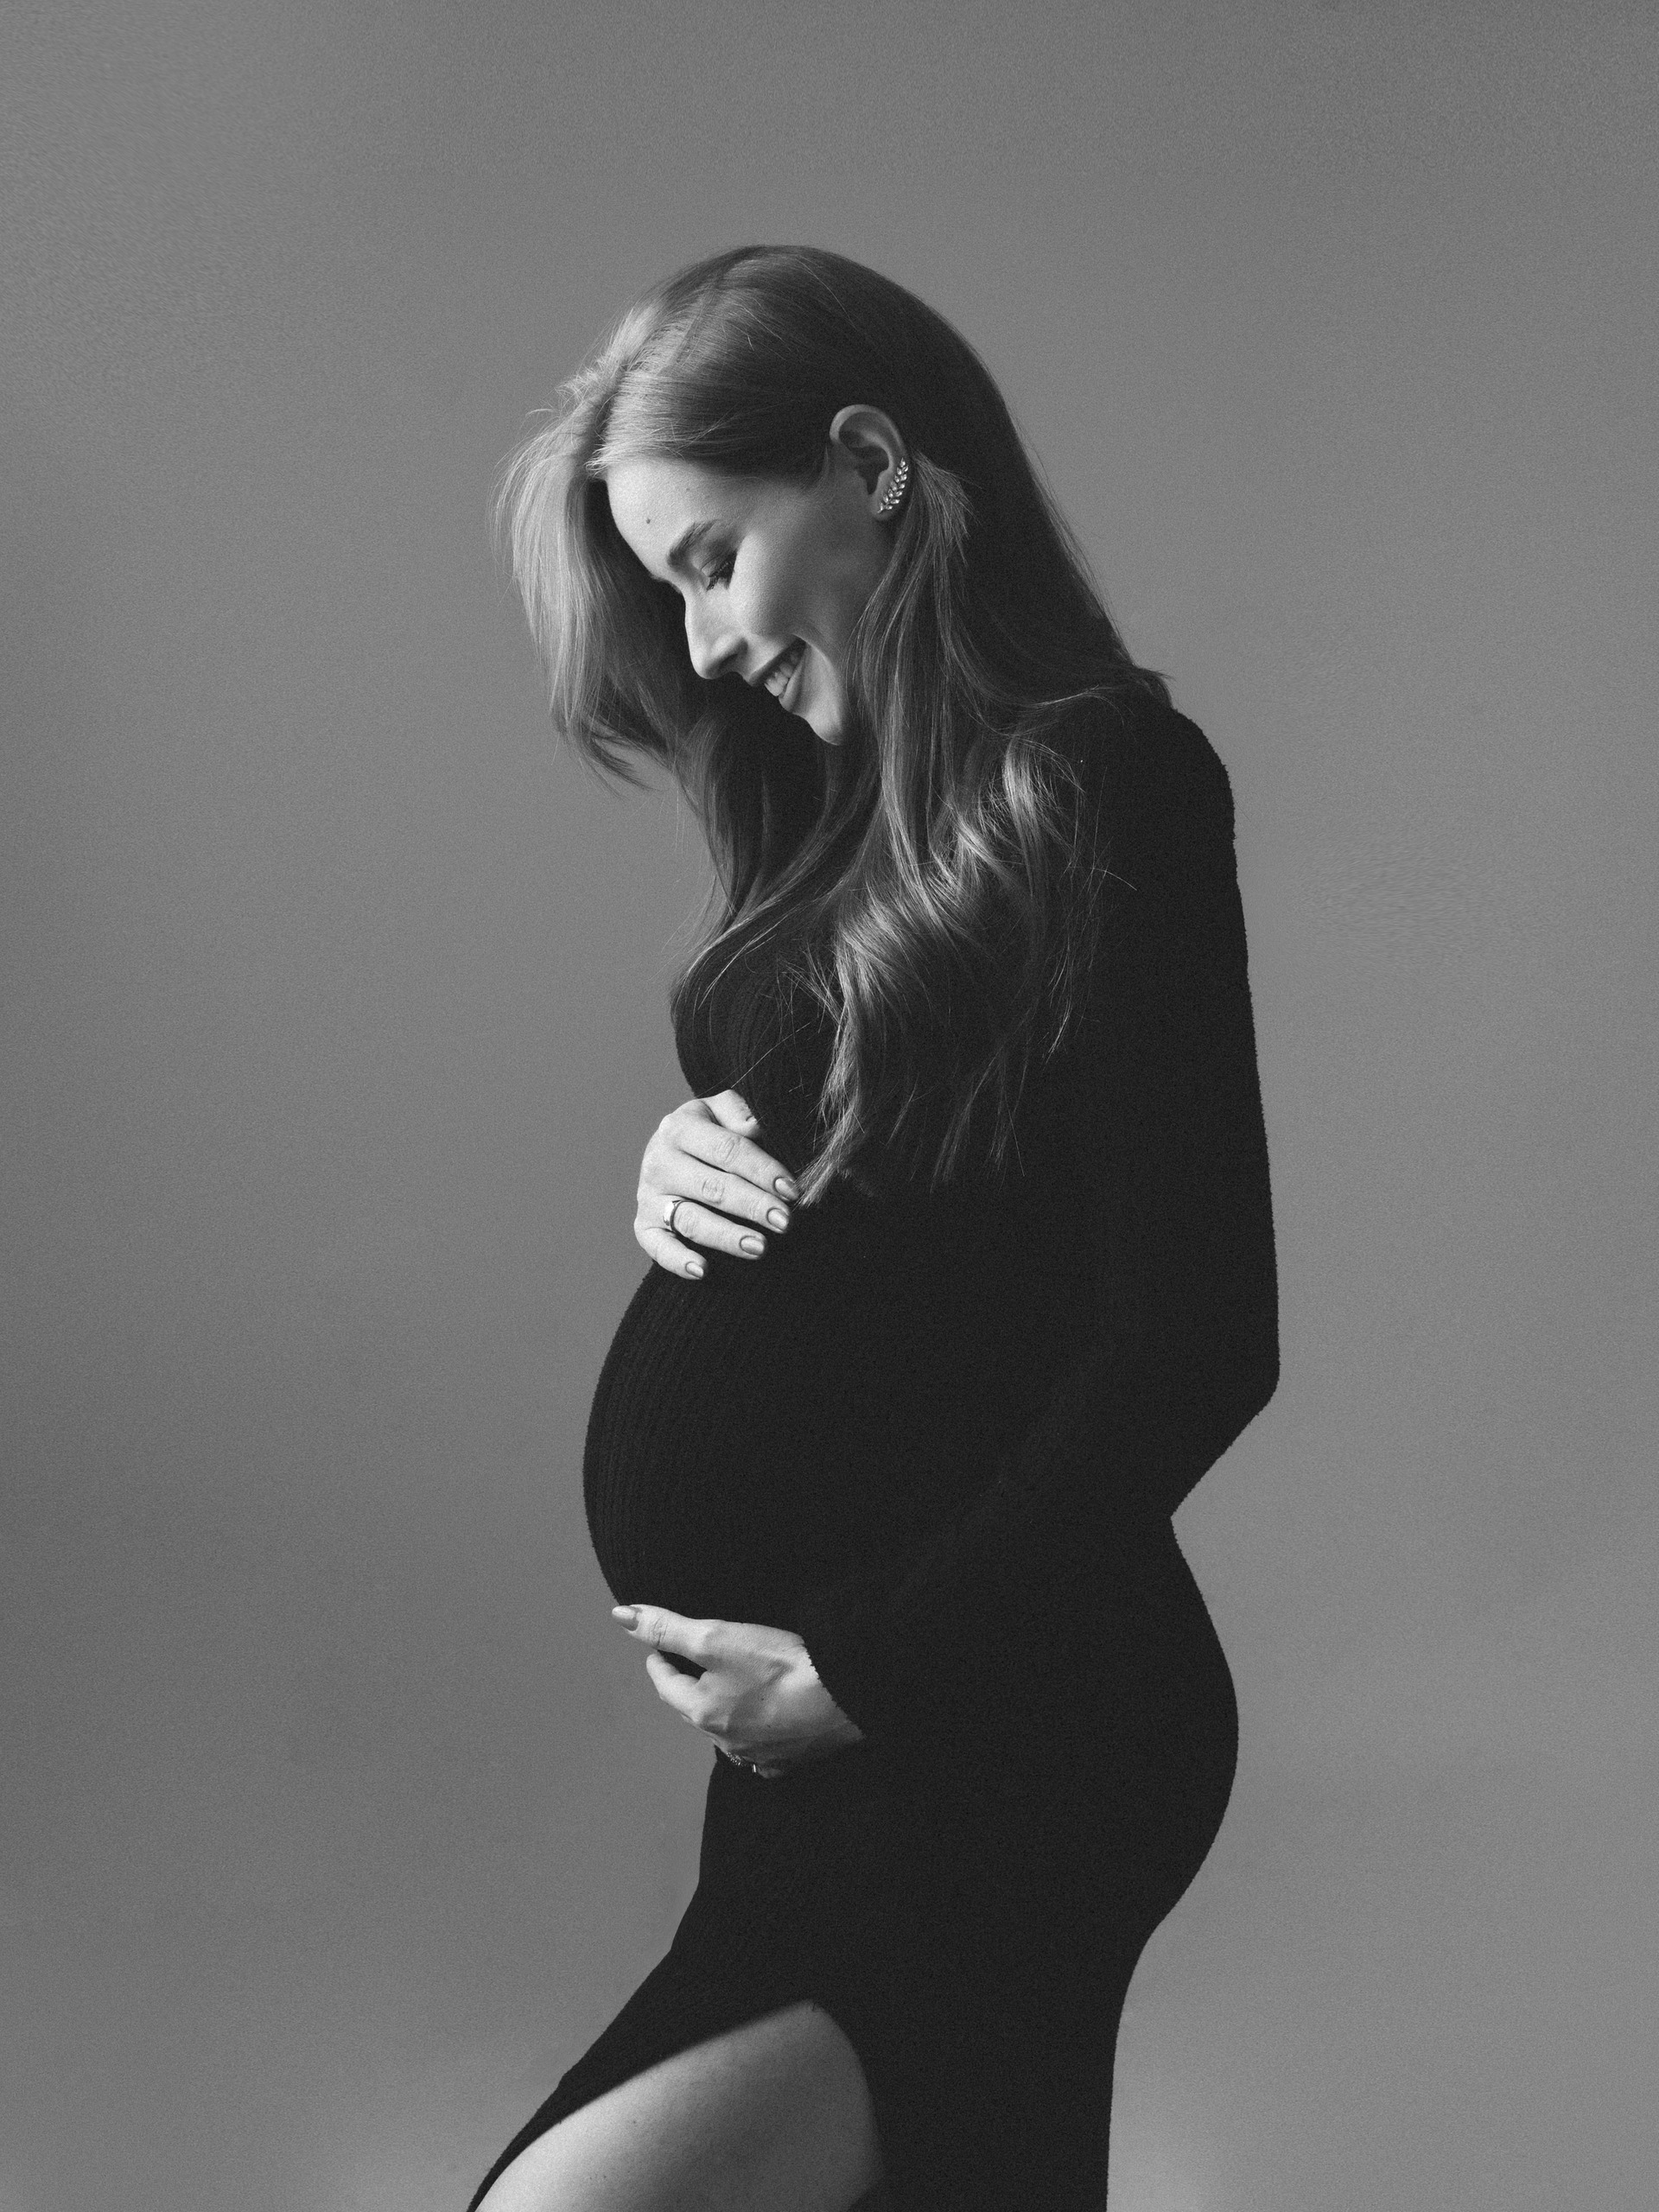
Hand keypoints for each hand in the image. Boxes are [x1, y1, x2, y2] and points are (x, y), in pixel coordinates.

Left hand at [613, 1604, 864, 1778]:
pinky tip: (761, 1722)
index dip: (659, 1659)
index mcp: (702, 1712)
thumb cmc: (780, 1665)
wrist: (844, 1695)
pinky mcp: (788, 1760)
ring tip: (726, 1688)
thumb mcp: (716, 1636)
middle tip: (690, 1662)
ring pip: (723, 1733)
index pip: (665, 1683)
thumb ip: (667, 1627)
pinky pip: (758, 1751)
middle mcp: (724, 1741)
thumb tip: (621, 1616)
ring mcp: (757, 1755)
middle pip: (693, 1709)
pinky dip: (751, 1735)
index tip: (658, 1647)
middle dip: (687, 1685)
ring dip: (719, 1712)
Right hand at [634, 1091, 800, 1279]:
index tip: (791, 1190)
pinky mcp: (643, 1224)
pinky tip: (703, 1271)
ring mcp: (649, 1195)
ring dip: (726, 1236)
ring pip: (690, 1219)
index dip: (762, 1170)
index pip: (727, 1150)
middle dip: (752, 1205)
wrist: (670, 1151)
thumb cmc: (710, 1133)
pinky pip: (658, 1246)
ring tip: (760, 1247)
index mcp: (680, 1127)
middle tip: (785, 1222)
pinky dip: (677, 1260)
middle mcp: (659, 1161)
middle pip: (712, 1187)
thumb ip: (739, 1113)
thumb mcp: (721, 1111)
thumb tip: (755, 1127)